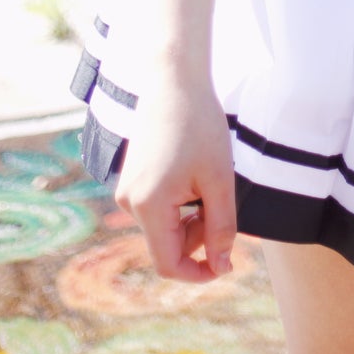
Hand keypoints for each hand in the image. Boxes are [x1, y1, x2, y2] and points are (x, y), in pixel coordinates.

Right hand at [115, 74, 237, 282]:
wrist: (174, 80)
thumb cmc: (200, 125)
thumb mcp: (220, 179)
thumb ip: (222, 228)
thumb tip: (222, 267)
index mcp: (148, 206)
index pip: (168, 264)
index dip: (199, 273)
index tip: (227, 265)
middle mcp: (128, 202)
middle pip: (166, 247)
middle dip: (198, 239)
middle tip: (222, 206)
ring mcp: (126, 190)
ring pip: (163, 229)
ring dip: (190, 221)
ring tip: (209, 186)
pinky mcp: (131, 179)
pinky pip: (156, 210)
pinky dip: (179, 207)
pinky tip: (193, 178)